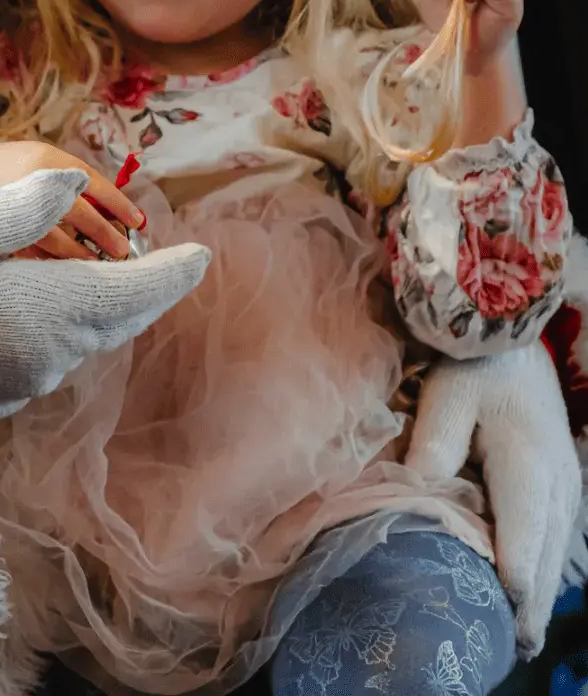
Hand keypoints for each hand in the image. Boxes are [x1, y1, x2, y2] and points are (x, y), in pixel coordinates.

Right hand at [0, 141, 143, 260]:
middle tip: (122, 251)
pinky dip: (48, 263)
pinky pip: (29, 252)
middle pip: (77, 211)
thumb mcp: (43, 164)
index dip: (118, 204)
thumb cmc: (14, 172)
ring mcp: (12, 209)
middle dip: (103, 233)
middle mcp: (32, 181)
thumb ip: (71, 183)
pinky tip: (62, 273)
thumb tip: (114, 212)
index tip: (139, 222)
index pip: (92, 182)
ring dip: (78, 254)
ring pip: (53, 237)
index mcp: (48, 160)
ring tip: (95, 266)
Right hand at [0, 168, 210, 418]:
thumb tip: (71, 183)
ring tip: (122, 283)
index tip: (201, 257)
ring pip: (89, 338)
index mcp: (53, 308)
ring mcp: (31, 377)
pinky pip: (59, 354)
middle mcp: (54, 351)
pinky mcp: (8, 390)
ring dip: (110, 309)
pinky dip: (75, 329)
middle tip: (171, 269)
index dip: (170, 274)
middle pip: (119, 318)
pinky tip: (63, 316)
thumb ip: (21, 207)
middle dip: (146, 291)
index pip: (133, 291)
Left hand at [404, 345, 581, 657]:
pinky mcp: (559, 481)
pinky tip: (525, 586)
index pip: (524, 536)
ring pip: (557, 549)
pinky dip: (543, 563)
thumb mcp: (447, 394)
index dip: (513, 579)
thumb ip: (435, 442)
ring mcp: (564, 483)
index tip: (501, 615)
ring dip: (539, 588)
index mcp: (529, 466)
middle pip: (547, 554)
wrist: (511, 340)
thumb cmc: (473, 367)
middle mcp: (557, 483)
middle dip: (529, 600)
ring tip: (519, 632)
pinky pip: (557, 534)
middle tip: (512, 646)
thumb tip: (422, 490)